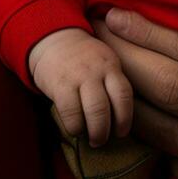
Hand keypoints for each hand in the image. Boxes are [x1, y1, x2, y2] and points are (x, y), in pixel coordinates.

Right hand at [28, 27, 133, 146]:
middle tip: (102, 140)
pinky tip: (75, 128)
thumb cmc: (82, 58)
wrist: (51, 38)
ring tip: (92, 140)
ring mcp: (78, 77)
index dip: (125, 118)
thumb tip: (121, 119)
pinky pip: (70, 112)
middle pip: (107, 107)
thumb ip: (113, 82)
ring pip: (93, 111)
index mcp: (111, 65)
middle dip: (106, 130)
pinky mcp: (59, 85)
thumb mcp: (104, 62)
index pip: (124, 94)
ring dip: (94, 132)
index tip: (121, 132)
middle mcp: (96, 71)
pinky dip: (74, 126)